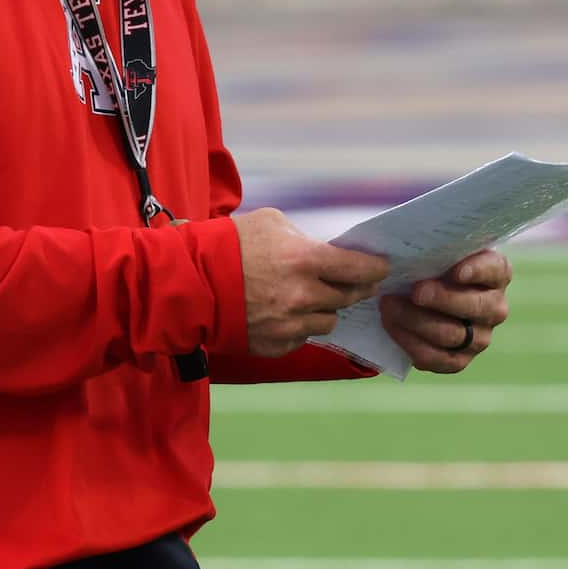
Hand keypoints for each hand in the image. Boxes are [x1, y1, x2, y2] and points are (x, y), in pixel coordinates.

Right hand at [236, 207, 389, 356]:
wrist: (186, 283)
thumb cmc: (226, 246)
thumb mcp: (270, 223)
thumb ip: (304, 238)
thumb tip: (327, 250)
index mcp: (306, 260)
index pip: (362, 269)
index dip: (376, 268)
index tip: (381, 268)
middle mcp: (305, 296)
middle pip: (349, 296)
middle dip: (353, 287)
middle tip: (350, 282)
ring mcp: (291, 325)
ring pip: (329, 320)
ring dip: (323, 309)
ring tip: (306, 298)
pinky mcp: (276, 345)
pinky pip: (303, 338)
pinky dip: (298, 327)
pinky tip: (281, 314)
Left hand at [378, 248, 510, 373]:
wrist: (409, 299)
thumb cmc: (424, 267)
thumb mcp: (430, 253)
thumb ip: (429, 248)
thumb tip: (404, 247)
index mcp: (494, 274)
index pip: (495, 270)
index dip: (478, 271)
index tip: (456, 271)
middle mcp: (494, 307)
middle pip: (476, 307)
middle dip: (443, 299)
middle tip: (415, 291)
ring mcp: (480, 336)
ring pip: (453, 334)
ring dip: (417, 321)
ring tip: (389, 306)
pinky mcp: (459, 359)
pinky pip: (439, 359)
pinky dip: (412, 344)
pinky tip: (392, 327)